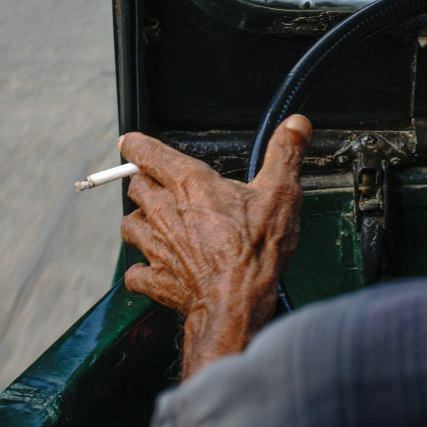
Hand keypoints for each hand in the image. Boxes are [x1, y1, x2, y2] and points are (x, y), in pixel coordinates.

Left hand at [119, 114, 310, 378]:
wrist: (237, 303)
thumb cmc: (256, 248)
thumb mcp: (280, 193)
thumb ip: (285, 153)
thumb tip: (296, 123)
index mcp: (189, 183)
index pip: (148, 153)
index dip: (136, 145)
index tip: (130, 142)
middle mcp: (163, 211)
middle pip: (136, 187)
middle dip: (144, 184)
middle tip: (157, 186)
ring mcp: (155, 246)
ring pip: (129, 225)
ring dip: (140, 224)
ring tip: (156, 226)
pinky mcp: (155, 279)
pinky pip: (135, 272)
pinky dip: (142, 270)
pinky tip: (156, 269)